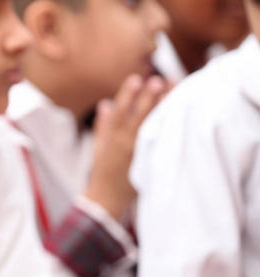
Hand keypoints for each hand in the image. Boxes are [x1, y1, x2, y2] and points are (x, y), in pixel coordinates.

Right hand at [84, 74, 166, 220]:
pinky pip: (161, 140)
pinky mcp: (150, 161)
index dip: (128, 94)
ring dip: (163, 107)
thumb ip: (103, 124)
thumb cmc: (103, 171)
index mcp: (113, 138)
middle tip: (159, 79)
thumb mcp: (98, 146)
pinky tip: (177, 115)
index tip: (136, 78)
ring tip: (172, 90)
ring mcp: (140, 152)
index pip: (121, 111)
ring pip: (153, 126)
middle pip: (140, 116)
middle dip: (149, 97)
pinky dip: (168, 126)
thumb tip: (105, 103)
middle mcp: (127, 143)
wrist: (108, 197)